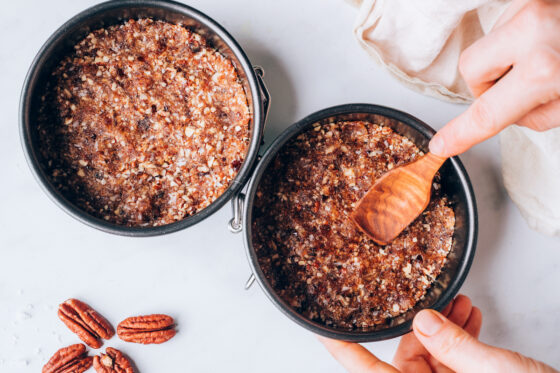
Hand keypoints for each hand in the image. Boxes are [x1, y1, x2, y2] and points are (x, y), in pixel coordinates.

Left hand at [319, 294, 556, 371]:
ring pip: (433, 358)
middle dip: (421, 326)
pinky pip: (453, 363)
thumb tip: (422, 321)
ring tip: (460, 306)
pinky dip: (461, 341)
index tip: (324, 332)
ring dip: (446, 329)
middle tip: (434, 302)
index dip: (344, 351)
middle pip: (406, 359)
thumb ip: (454, 347)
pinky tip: (470, 320)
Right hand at [429, 0, 559, 156]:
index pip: (487, 113)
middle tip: (519, 86)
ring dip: (507, 57)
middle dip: (486, 83)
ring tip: (548, 54)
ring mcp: (531, 6)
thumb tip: (508, 113)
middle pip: (471, 69)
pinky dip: (521, 37)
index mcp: (545, 69)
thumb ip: (537, 115)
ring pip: (488, 44)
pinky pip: (508, 23)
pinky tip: (550, 36)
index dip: (461, 133)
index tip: (442, 144)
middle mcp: (531, 31)